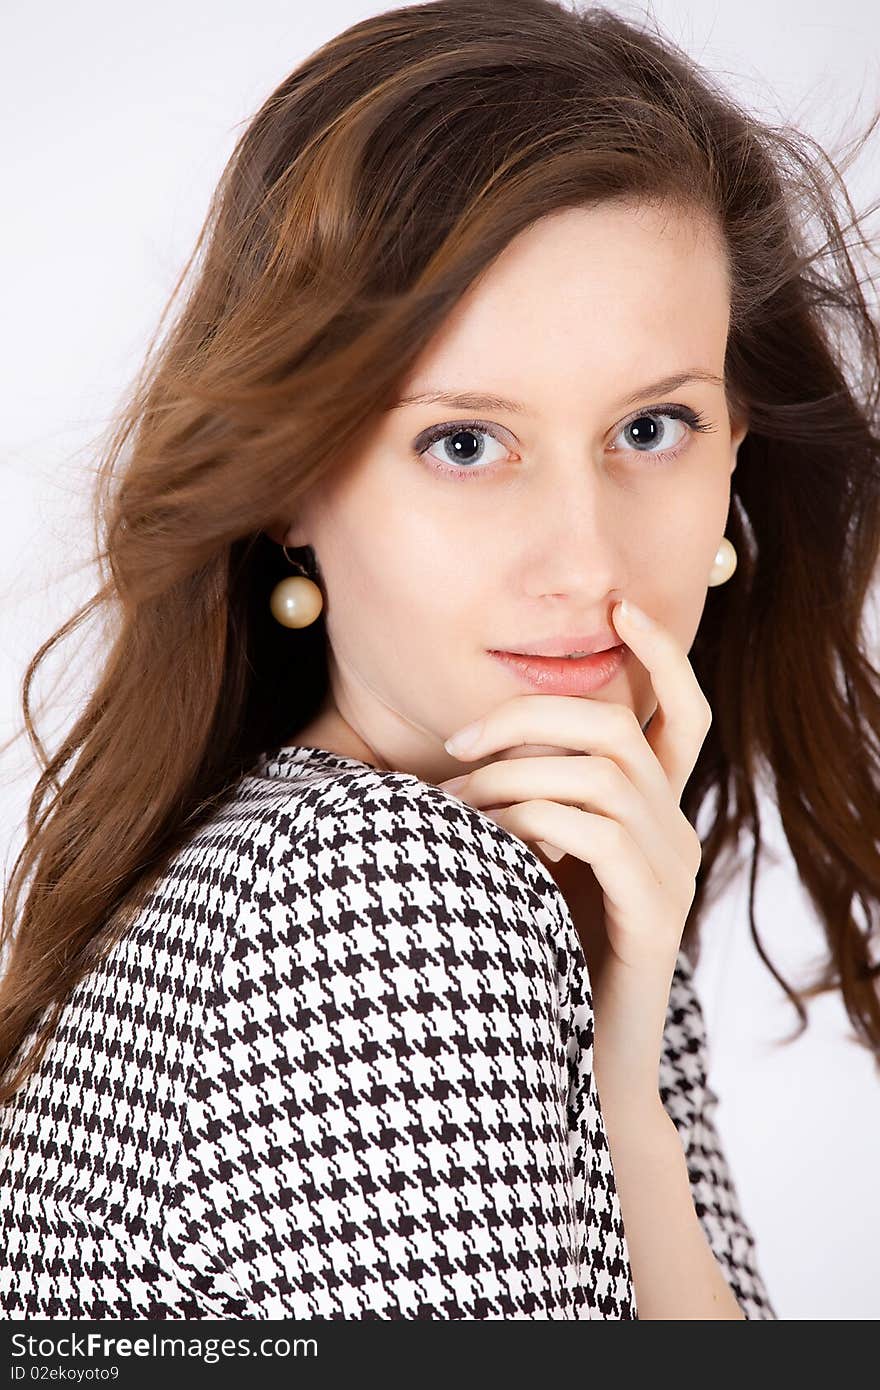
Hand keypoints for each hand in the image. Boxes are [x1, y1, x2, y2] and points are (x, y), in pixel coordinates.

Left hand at [437, 598, 711, 1104]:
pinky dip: (532, 820)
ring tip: (456, 804)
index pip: (682, 714)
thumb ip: (524, 808)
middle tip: (458, 738)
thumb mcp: (531, 868)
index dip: (661, 656)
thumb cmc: (534, 956)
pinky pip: (596, 834)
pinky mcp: (654, 913)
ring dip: (515, 774)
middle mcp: (674, 830)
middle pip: (620, 729)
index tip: (620, 606)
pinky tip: (489, 842)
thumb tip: (463, 751)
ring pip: (602, 774)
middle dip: (532, 714)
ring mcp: (670, 871)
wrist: (573, 1066)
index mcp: (653, 812)